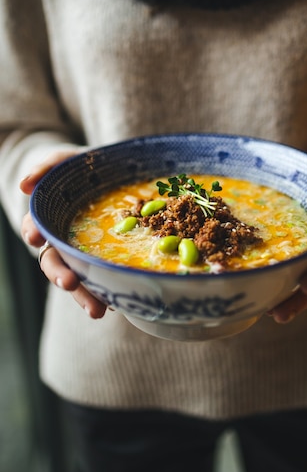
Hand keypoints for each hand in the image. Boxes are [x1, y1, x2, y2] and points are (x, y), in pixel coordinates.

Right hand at [20, 149, 106, 318]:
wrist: (106, 176)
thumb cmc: (78, 169)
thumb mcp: (62, 161)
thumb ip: (44, 168)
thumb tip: (24, 185)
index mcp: (49, 219)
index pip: (35, 229)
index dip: (33, 233)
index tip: (35, 237)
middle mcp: (62, 241)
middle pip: (55, 263)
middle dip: (60, 275)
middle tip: (69, 284)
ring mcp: (83, 253)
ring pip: (79, 278)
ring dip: (85, 295)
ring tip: (98, 310)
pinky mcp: (104, 259)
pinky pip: (104, 277)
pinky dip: (108, 291)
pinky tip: (118, 301)